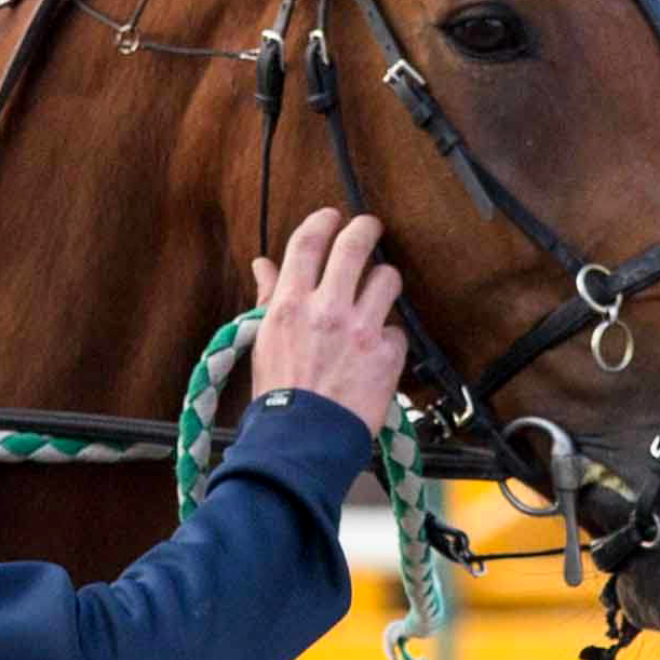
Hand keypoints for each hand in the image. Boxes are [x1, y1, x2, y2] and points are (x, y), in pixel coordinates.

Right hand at [249, 211, 407, 427]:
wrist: (300, 442)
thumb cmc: (277, 397)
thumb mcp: (263, 342)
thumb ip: (270, 298)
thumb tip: (263, 265)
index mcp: (290, 305)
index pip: (309, 242)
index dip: (324, 221)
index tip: (332, 217)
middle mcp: (327, 309)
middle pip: (356, 244)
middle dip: (366, 229)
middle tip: (370, 229)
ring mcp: (360, 329)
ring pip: (387, 278)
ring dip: (384, 283)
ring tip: (377, 295)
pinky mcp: (386, 353)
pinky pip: (396, 330)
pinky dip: (388, 339)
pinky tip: (375, 354)